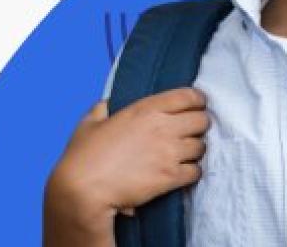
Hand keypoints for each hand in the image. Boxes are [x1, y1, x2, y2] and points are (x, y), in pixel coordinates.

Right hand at [46, 88, 208, 226]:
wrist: (84, 189)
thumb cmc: (84, 156)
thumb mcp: (90, 122)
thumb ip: (103, 108)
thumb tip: (108, 103)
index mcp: (146, 109)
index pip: (188, 96)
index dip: (197, 100)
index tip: (197, 106)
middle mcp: (163, 127)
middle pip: (202, 120)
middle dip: (199, 125)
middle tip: (191, 132)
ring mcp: (169, 152)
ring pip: (201, 146)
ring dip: (195, 150)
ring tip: (185, 154)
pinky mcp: (171, 177)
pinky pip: (196, 171)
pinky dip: (192, 172)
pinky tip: (182, 173)